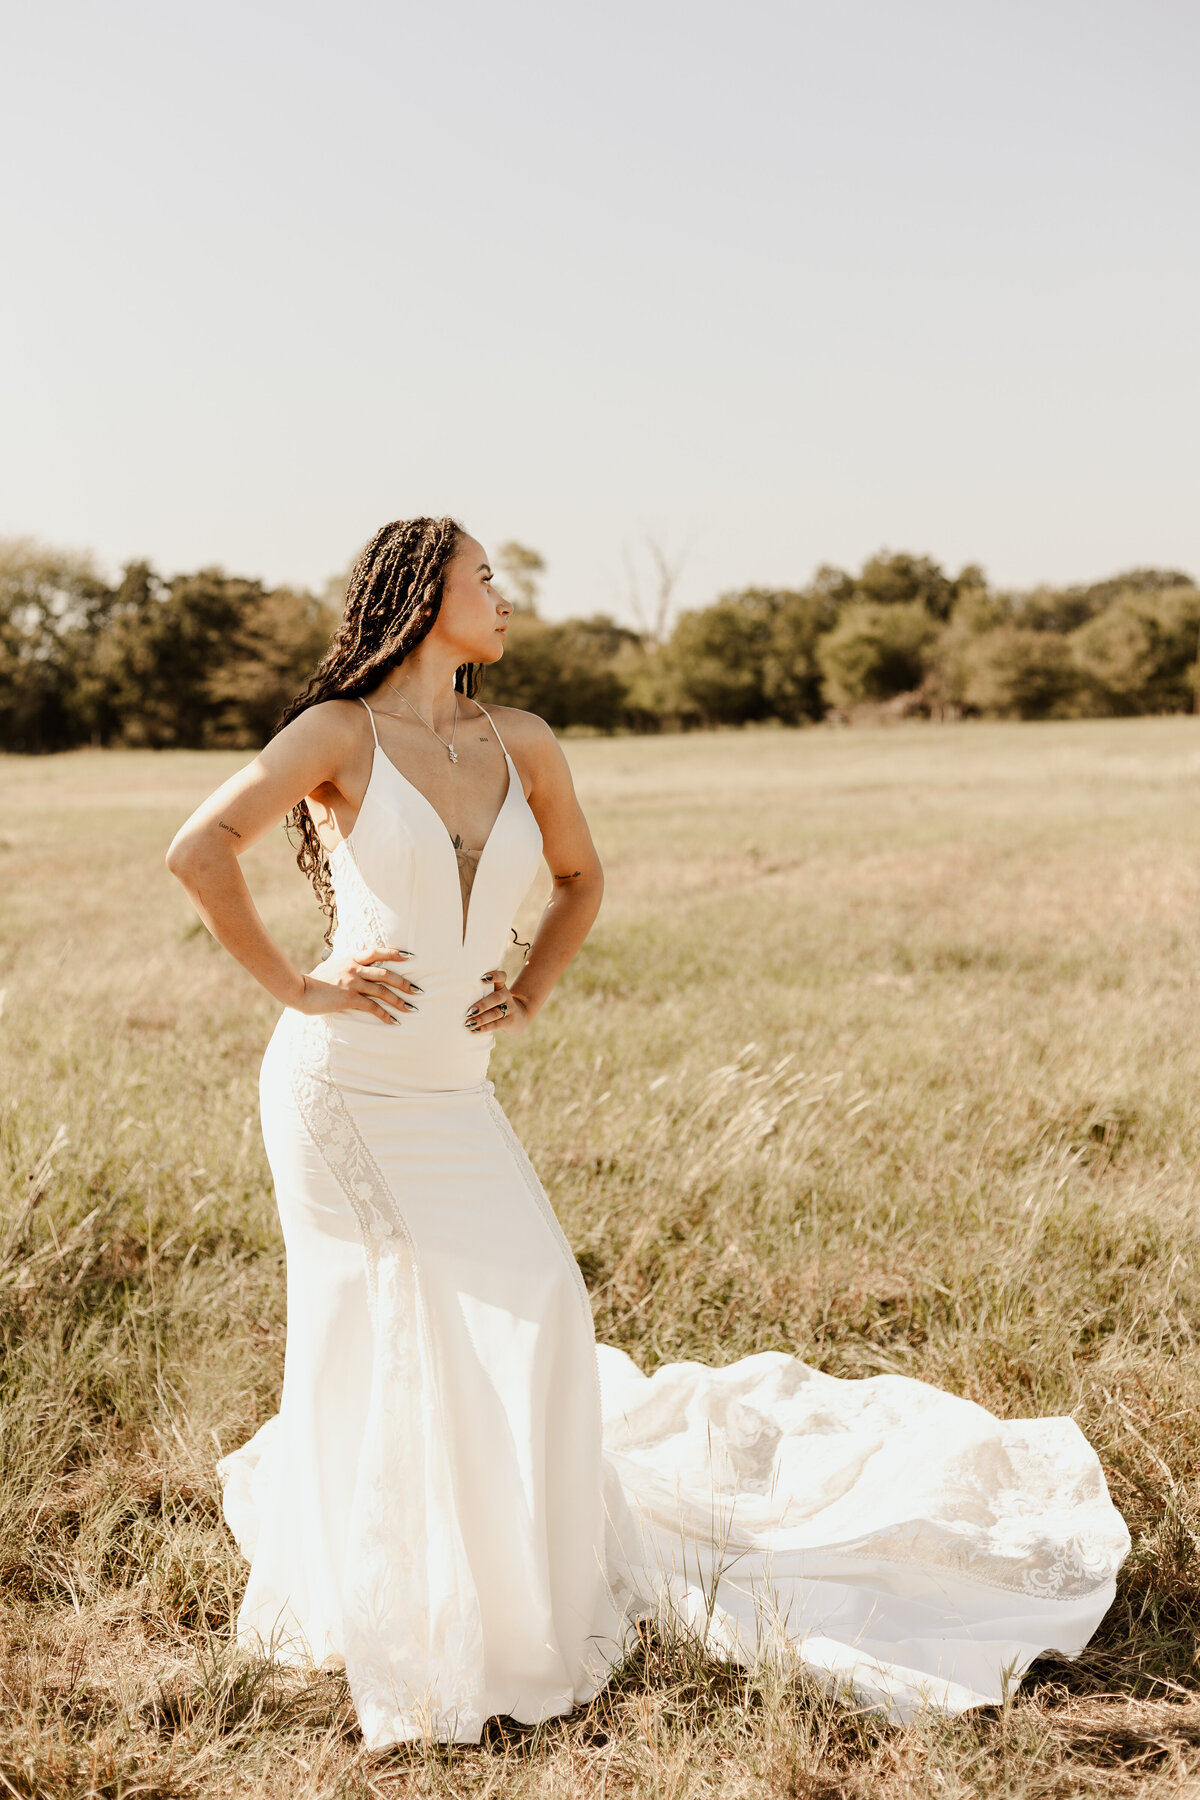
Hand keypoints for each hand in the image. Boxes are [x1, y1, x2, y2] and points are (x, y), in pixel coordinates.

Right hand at [298, 945, 420, 1023]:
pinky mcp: (349, 998)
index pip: (377, 951)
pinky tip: (393, 1021)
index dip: (395, 953)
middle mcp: (354, 968)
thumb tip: (355, 962)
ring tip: (411, 1008)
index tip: (410, 956)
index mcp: (351, 958)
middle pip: (386, 973)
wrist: (299, 989)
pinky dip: (384, 1014)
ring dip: (399, 1000)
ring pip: (383, 990)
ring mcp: (352, 982)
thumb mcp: (331, 964)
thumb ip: (346, 963)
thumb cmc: (314, 979)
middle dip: (404, 983)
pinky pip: (372, 1006)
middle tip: (418, 991)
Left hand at [465, 969, 529, 1036]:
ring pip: (495, 1013)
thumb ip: (479, 991)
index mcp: (501, 986)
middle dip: (482, 1005)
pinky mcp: (509, 1021)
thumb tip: (455, 996)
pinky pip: (497, 1024)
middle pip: (496, 998)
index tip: (482, 978)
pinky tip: (475, 1029)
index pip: (501, 977)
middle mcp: (506, 996)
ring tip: (468, 1023)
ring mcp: (509, 1009)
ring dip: (481, 1019)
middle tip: (469, 1011)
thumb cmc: (496, 1003)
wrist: (518, 1016)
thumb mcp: (492, 994)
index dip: (494, 976)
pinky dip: (485, 1027)